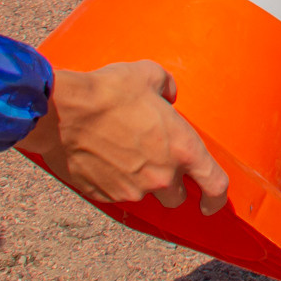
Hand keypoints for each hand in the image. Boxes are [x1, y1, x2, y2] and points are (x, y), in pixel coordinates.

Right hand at [19, 60, 227, 215]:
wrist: (63, 113)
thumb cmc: (110, 92)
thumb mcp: (150, 76)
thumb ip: (168, 88)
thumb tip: (168, 97)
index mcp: (182, 149)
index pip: (215, 185)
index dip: (217, 199)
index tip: (213, 204)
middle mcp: (162, 176)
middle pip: (177, 198)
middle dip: (172, 185)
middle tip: (157, 164)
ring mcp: (132, 190)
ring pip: (145, 196)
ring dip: (141, 183)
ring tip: (124, 155)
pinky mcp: (104, 195)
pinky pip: (116, 194)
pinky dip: (115, 183)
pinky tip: (103, 160)